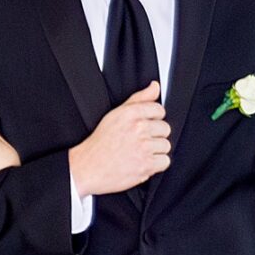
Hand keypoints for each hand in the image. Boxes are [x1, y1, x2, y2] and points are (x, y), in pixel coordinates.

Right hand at [69, 83, 170, 197]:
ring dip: (155, 151)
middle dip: (154, 136)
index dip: (153, 119)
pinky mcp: (146, 165)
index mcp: (130, 113)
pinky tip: (143, 163)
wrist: (89, 168)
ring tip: (140, 153)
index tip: (145, 126)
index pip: (159, 109)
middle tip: (139, 142)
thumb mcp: (116, 115)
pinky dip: (156, 165)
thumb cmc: (100, 143)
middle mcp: (138, 128)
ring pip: (165, 145)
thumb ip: (139, 99)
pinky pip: (165, 161)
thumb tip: (155, 86)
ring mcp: (143, 147)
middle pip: (165, 128)